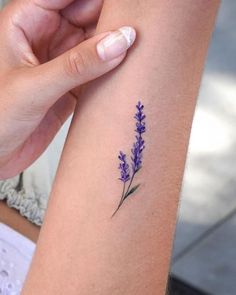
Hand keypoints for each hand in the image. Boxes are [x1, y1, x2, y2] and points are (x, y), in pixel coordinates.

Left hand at [0, 0, 135, 178]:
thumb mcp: (34, 87)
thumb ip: (78, 65)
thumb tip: (119, 41)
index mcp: (25, 24)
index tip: (128, 1)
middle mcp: (44, 39)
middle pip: (86, 16)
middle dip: (111, 19)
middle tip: (140, 26)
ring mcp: (59, 64)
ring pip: (94, 45)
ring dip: (114, 47)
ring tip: (140, 48)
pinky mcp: (70, 87)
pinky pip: (96, 72)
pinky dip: (111, 73)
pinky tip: (126, 73)